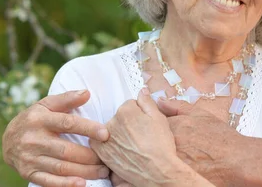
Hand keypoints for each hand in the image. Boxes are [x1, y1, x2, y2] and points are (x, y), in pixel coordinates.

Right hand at [2, 90, 110, 186]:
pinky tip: (82, 184)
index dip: (88, 129)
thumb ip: (67, 99)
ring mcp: (29, 158)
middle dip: (90, 156)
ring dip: (84, 172)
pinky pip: (48, 181)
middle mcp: (33, 139)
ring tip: (103, 172)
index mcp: (40, 119)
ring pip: (61, 168)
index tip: (106, 134)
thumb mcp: (47, 104)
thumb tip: (87, 93)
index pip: (67, 124)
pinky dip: (65, 184)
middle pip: (66, 150)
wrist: (7, 138)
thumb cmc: (35, 118)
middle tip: (109, 158)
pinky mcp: (27, 173)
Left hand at [90, 88, 212, 186]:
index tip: (145, 124)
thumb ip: (147, 101)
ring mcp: (105, 139)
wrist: (156, 170)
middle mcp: (112, 122)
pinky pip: (101, 142)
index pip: (130, 105)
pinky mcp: (101, 152)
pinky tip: (122, 150)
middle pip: (119, 117)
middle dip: (128, 123)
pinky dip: (109, 144)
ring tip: (133, 145)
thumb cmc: (160, 144)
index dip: (140, 114)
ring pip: (111, 129)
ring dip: (119, 133)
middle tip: (141, 136)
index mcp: (126, 110)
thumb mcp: (159, 118)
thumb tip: (142, 90)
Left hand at [157, 100, 254, 185]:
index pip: (153, 124)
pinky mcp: (176, 175)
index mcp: (172, 126)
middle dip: (161, 141)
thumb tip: (160, 101)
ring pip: (160, 156)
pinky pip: (166, 170)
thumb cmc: (221, 138)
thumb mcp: (201, 114)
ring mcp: (171, 162)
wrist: (236, 160)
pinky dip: (171, 168)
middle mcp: (168, 144)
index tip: (169, 131)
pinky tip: (186, 165)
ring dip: (166, 154)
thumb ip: (178, 107)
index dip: (161, 128)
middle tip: (180, 145)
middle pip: (155, 141)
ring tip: (184, 156)